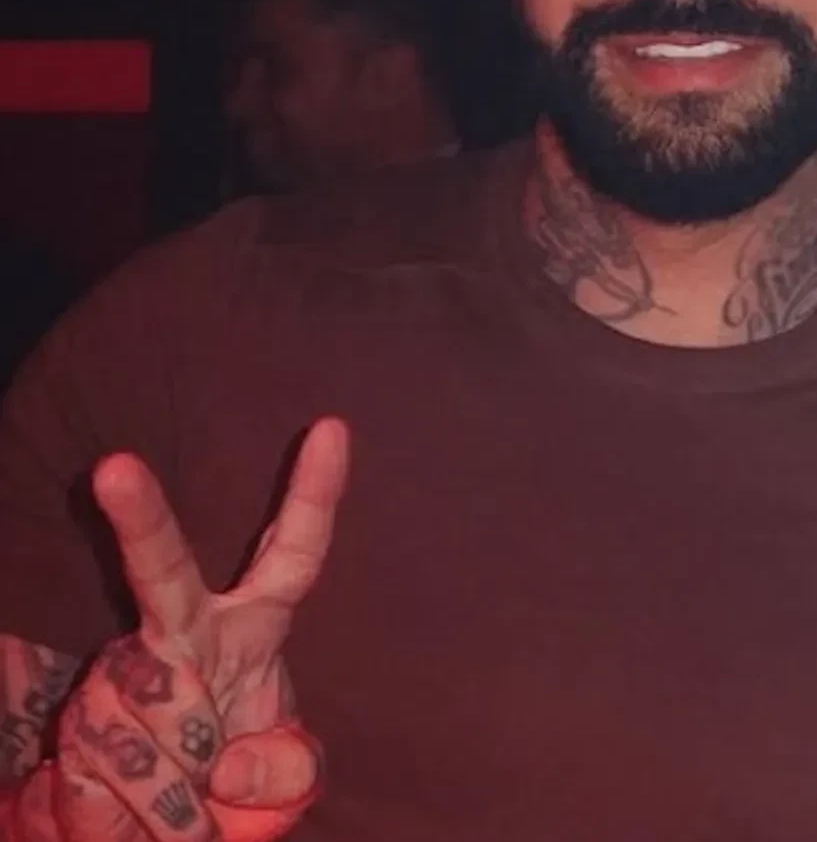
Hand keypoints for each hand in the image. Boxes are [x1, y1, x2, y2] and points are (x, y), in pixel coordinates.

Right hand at [49, 419, 349, 840]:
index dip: (315, 494)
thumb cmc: (235, 778)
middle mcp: (180, 635)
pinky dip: (122, 814)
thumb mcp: (286, 775)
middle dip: (141, 517)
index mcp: (252, 629)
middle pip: (164, 570)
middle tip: (115, 465)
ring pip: (144, 716)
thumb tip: (229, 767)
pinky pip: (99, 767)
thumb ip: (287, 767)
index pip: (294, 554)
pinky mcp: (71, 719)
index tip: (333, 427)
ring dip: (169, 791)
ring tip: (183, 808)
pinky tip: (131, 815)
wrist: (157, 831)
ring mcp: (119, 672)